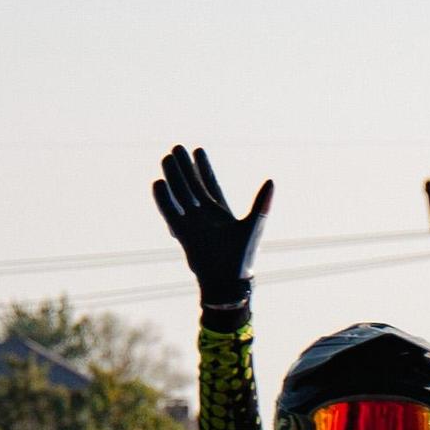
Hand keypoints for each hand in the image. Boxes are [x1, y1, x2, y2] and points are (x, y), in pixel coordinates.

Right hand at [150, 143, 268, 313]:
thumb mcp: (253, 225)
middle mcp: (205, 215)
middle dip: (184, 167)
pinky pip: (170, 212)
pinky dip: (164, 199)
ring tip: (166, 159)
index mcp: (221, 211)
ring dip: (174, 178)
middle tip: (176, 148)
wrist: (227, 282)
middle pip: (192, 185)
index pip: (210, 183)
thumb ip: (261, 203)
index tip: (197, 150)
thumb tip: (271, 182)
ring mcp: (192, 223)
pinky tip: (157, 183)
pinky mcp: (182, 234)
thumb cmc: (243, 257)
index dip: (203, 167)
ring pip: (180, 195)